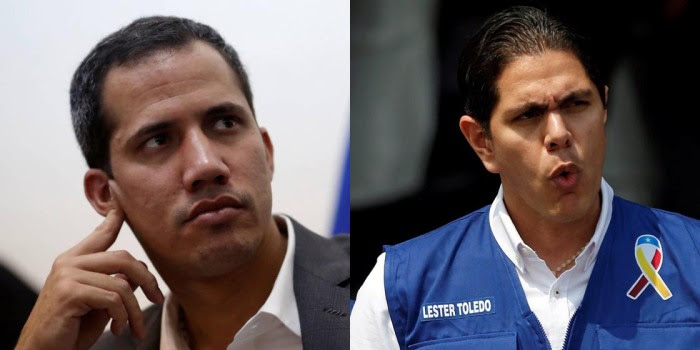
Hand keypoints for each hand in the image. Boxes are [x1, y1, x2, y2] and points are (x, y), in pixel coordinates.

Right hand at [16, 209, 164, 349]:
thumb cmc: (70, 329)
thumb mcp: (99, 303)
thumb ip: (115, 284)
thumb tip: (137, 274)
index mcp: (74, 260)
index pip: (100, 234)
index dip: (115, 218)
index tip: (123, 203)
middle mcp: (69, 262)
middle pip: (124, 258)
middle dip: (148, 280)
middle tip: (157, 299)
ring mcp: (67, 275)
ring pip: (122, 284)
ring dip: (134, 310)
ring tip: (133, 328)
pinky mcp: (69, 292)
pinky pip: (113, 299)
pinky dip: (122, 317)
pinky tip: (118, 329)